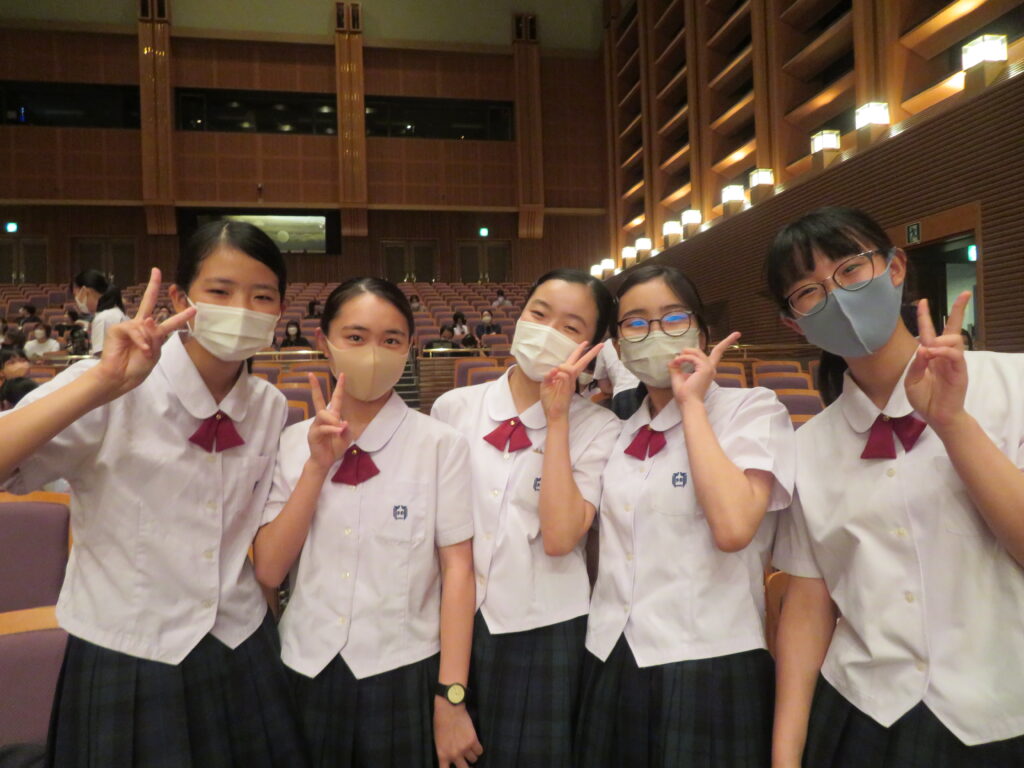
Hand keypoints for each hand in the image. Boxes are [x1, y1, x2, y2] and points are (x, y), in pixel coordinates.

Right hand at [92, 268, 195, 399]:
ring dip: (148, 341)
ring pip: (146, 324)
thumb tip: (148, 319)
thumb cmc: (138, 367)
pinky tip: (143, 349)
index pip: (168, 321)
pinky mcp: (118, 329)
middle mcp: (141, 326)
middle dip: (152, 285)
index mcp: (153, 333)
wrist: (121, 377)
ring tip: (145, 352)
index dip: (181, 315)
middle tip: (156, 271)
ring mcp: (129, 326)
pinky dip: (141, 341)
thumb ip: (156, 336)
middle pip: (147, 302)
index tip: (194, 307)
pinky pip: (135, 330)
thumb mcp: (155, 353)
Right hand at [306, 373, 349, 470]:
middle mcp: (322, 418)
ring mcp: (316, 425)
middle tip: (311, 375)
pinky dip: (332, 429)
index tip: (342, 374)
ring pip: (323, 414)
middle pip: (318, 400)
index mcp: (332, 417)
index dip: (339, 387)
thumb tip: (343, 422)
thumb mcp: (346, 438)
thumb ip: (347, 429)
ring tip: (340, 429)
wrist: (325, 461)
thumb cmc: (334, 447)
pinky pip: (323, 428)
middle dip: (315, 387)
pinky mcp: (313, 434)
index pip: (336, 399)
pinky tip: (338, 431)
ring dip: (333, 420)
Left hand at [434, 700, 482, 767]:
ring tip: (470, 747)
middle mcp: (454, 754)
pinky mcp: (473, 740)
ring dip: (472, 755)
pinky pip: (480, 751)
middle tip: (467, 762)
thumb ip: (445, 752)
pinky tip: (475, 743)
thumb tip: (452, 759)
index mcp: (443, 755)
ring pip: (474, 759)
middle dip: (466, 766)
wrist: (449, 709)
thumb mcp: (438, 741)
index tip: (456, 767)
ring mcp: (464, 748)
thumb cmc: (440, 723)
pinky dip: (478, 748)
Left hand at [539, 341, 603, 421]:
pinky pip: (565, 376)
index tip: (585, 343)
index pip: (574, 362)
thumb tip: (555, 368)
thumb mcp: (546, 385)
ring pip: (571, 368)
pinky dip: (560, 374)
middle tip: (600, 344)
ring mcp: (571, 384)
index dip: (579, 352)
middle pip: (582, 363)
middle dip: (590, 353)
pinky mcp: (568, 389)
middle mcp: (571, 379)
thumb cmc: (550, 401)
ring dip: (564, 367)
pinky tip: (555, 375)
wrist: (554, 415)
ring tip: (556, 372)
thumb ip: (550, 376)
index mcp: (566, 377)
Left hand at [670, 332, 740, 405]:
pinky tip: (677, 362)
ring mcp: (709, 368)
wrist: (688, 403)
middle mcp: (711, 368)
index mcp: (707, 369)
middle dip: (714, 343)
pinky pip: (692, 357)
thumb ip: (676, 367)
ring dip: (685, 354)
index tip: (737, 334)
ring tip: (676, 361)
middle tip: (682, 357)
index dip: (727, 342)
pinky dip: (683, 358)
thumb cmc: (685, 393)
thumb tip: (672, 360)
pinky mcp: (705, 369)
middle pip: (715, 349)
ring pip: (697, 352)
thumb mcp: (678, 376)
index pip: (718, 353)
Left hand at [905, 292, 969, 433]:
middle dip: (958, 310)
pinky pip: (955, 355)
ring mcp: (954, 362)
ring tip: (929, 350)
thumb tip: (924, 348)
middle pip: (953, 328)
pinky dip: (944, 351)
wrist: (937, 416)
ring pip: (955, 339)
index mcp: (931, 355)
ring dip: (941, 340)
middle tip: (965, 294)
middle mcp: (944, 355)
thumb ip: (916, 364)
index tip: (922, 300)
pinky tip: (933, 354)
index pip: (930, 331)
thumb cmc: (924, 398)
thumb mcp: (912, 380)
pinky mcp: (960, 371)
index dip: (925, 316)